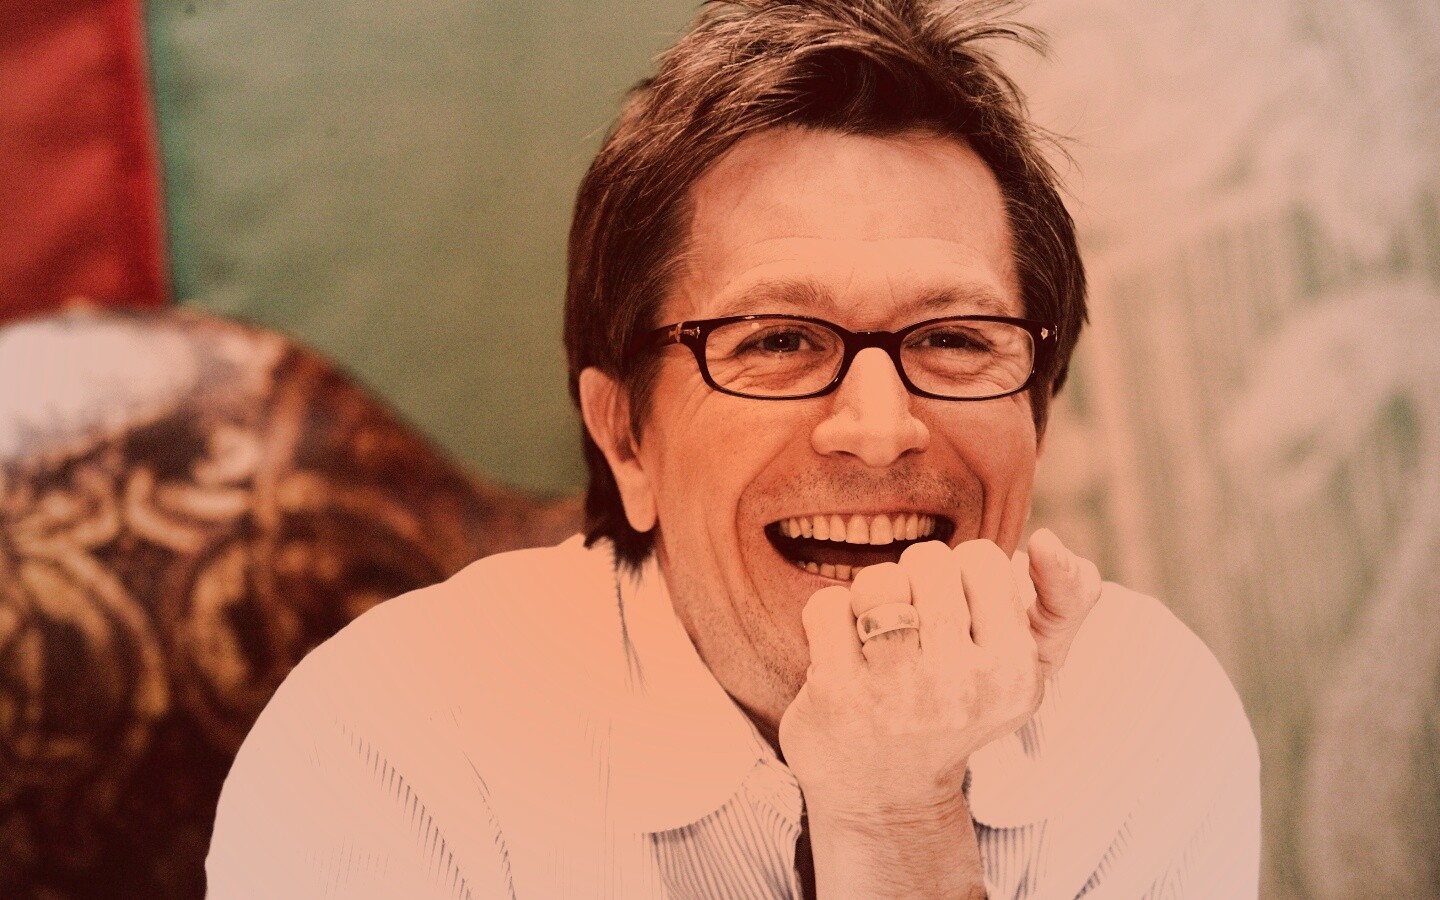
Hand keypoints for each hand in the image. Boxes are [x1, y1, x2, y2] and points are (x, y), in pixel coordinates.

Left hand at [777, 530, 1100, 895]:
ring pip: (878, 581)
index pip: (982, 559)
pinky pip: (826, 606)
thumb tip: (1051, 541)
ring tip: (877, 635)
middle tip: (915, 627)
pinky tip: (842, 653)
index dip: (961, 575)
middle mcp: (959, 688)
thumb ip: (1065, 597)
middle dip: (915, 580)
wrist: (887, 797)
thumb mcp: (1030, 663)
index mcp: (1014, 674)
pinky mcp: (836, 697)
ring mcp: (895, 694)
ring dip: (871, 596)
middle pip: (928, 561)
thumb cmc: (962, 707)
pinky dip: (829, 618)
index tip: (958, 615)